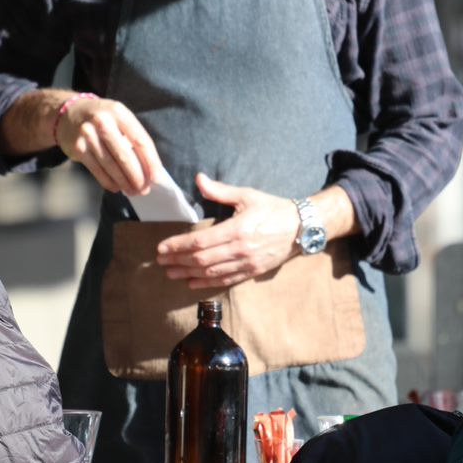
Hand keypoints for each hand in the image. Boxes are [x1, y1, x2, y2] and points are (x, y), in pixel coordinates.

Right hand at [55, 97, 160, 194]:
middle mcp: (102, 121)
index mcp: (119, 112)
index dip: (151, 161)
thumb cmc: (102, 118)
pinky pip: (97, 170)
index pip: (140, 140)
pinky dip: (108, 182)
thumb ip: (132, 137)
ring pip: (111, 165)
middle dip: (137, 176)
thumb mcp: (118, 118)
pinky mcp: (78, 148)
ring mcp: (88, 135)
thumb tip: (148, 169)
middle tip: (144, 189)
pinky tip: (116, 187)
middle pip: (125, 155)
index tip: (157, 178)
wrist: (69, 113)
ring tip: (133, 191)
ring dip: (124, 182)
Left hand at [155, 174, 300, 288]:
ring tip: (171, 273)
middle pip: (201, 260)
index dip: (178, 245)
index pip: (200, 241)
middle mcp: (240, 250)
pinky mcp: (252, 272)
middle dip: (178, 261)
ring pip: (211, 273)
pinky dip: (206, 283)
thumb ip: (220, 191)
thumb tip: (198, 179)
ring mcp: (247, 263)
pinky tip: (191, 283)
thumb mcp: (247, 195)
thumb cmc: (273, 208)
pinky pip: (225, 280)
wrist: (302, 228)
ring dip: (188, 274)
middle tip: (160, 262)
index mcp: (237, 229)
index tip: (162, 248)